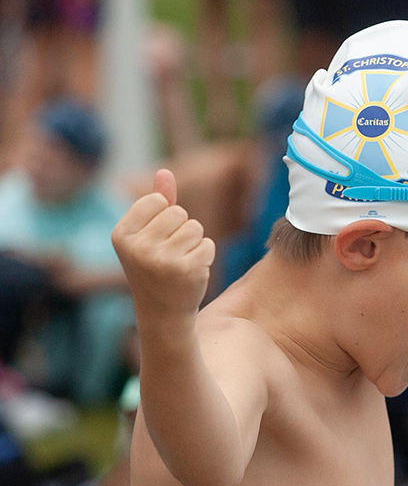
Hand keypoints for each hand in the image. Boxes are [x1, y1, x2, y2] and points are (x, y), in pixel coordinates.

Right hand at [112, 169, 214, 318]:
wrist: (163, 313)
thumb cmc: (155, 269)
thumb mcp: (148, 235)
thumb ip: (156, 202)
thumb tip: (165, 172)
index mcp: (121, 234)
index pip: (157, 200)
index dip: (164, 217)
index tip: (155, 242)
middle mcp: (137, 247)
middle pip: (178, 212)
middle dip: (181, 230)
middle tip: (170, 255)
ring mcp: (161, 259)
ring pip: (195, 227)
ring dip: (194, 242)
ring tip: (180, 263)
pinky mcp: (186, 269)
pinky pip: (208, 244)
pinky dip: (205, 256)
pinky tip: (191, 273)